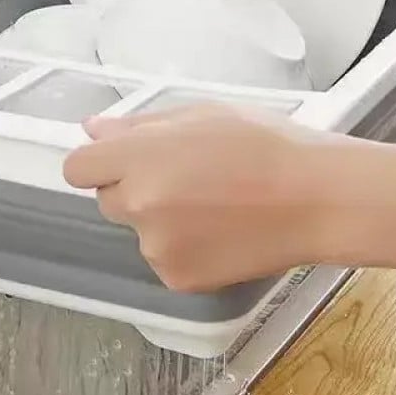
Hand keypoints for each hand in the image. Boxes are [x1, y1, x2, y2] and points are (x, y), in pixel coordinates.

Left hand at [63, 104, 333, 291]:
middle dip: (134, 189)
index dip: (100, 163)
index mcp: (138, 158)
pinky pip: (164, 260)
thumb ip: (139, 125)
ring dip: (161, 221)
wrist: (318, 198)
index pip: (77, 168)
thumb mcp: (201, 114)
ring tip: (216, 205)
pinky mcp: (178, 280)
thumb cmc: (266, 143)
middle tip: (187, 179)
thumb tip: (92, 129)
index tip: (127, 161)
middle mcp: (138, 205)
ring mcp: (157, 247)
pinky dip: (185, 249)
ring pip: (139, 231)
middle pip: (108, 200)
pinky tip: (224, 232)